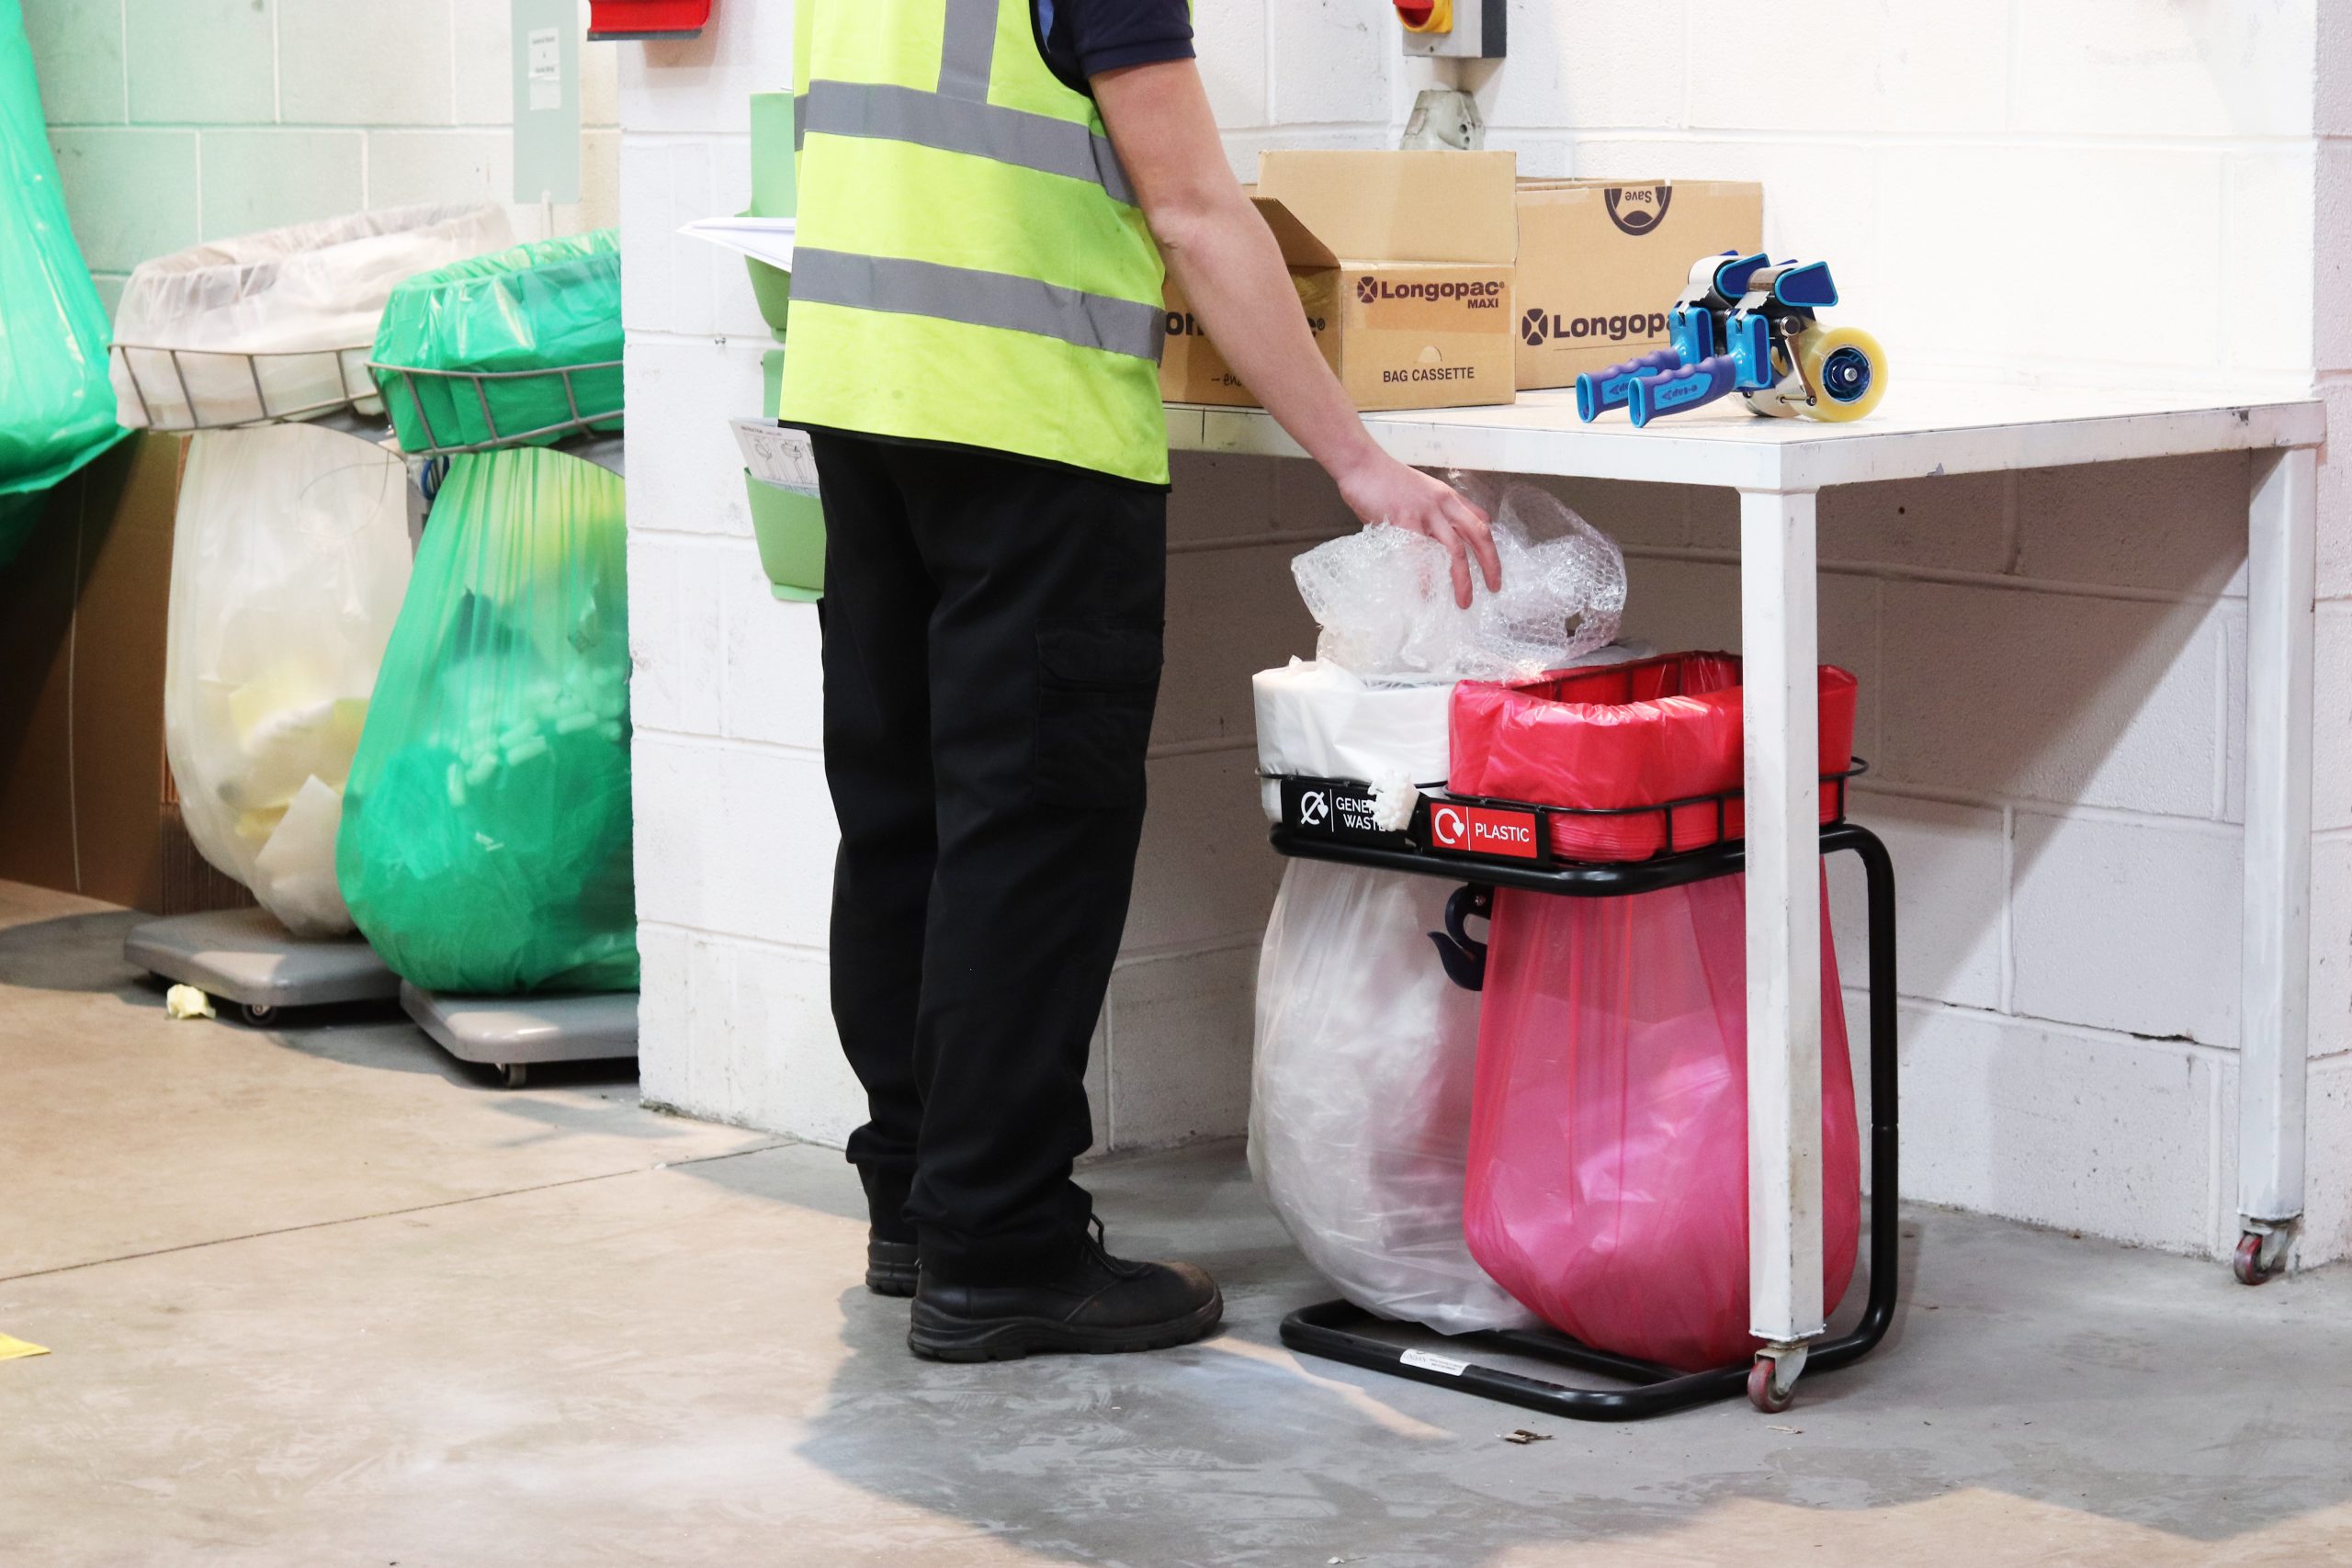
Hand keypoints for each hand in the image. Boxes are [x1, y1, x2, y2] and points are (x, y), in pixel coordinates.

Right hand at [1333, 449, 1500, 608]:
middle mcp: (1443, 504)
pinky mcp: (1405, 520)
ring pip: (1455, 549)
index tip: (1492, 564)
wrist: (1361, 463)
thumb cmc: (1383, 479)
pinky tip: (1426, 592)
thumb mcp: (1418, 491)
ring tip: (1464, 601)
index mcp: (1448, 497)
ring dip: (1463, 578)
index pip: (1480, 520)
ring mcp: (1426, 512)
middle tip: (1494, 587)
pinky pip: (1420, 554)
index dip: (1490, 544)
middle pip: (1479, 535)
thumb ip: (1429, 511)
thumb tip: (1430, 538)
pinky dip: (1425, 576)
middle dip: (1490, 564)